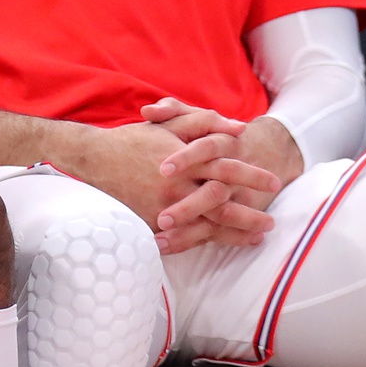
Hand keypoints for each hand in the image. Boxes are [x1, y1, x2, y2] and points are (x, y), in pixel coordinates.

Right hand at [58, 109, 285, 252]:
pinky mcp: (150, 223)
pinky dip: (204, 242)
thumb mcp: (169, 124)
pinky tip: (220, 244)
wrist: (92, 159)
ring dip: (234, 234)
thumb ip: (205, 123)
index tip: (273, 182)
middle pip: (222, 205)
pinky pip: (182, 238)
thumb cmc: (133, 140)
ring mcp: (163, 208)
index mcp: (186, 160)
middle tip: (271, 223)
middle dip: (249, 215)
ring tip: (255, 239)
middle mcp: (178, 186)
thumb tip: (239, 128)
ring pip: (207, 226)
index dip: (252, 177)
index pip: (228, 169)